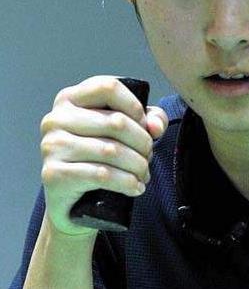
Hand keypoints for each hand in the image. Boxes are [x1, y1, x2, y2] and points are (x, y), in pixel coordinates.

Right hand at [39, 76, 167, 236]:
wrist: (73, 201)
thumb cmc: (100, 156)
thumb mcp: (126, 130)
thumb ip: (149, 119)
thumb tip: (155, 127)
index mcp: (71, 98)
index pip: (108, 87)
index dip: (134, 106)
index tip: (145, 125)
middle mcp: (56, 118)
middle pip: (116, 122)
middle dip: (143, 142)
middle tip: (149, 156)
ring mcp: (52, 145)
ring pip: (111, 150)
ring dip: (137, 165)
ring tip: (144, 173)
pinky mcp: (53, 173)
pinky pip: (101, 174)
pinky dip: (126, 182)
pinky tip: (136, 187)